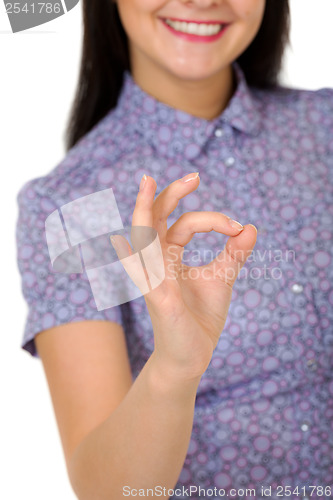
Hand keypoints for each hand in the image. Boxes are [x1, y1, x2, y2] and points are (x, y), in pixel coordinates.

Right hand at [110, 173, 256, 380]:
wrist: (191, 357)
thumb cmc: (200, 317)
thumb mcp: (221, 278)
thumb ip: (233, 253)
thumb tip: (250, 226)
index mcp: (170, 255)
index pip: (183, 224)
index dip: (212, 219)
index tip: (239, 227)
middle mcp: (157, 263)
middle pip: (155, 220)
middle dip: (170, 195)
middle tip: (194, 176)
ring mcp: (153, 280)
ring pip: (143, 240)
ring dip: (144, 212)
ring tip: (147, 183)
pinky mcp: (158, 300)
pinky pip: (143, 275)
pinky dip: (134, 256)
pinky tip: (126, 241)